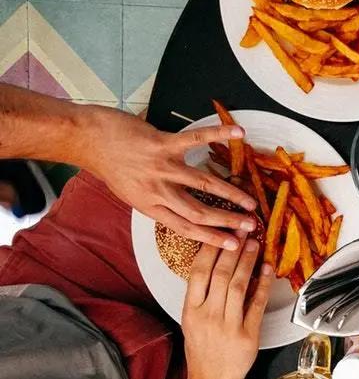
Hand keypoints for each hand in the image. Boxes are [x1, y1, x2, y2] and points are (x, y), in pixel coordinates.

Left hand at [80, 106, 257, 249]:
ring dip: (231, 193)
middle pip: (199, 212)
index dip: (212, 238)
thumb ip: (157, 201)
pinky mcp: (162, 144)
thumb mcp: (131, 193)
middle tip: (250, 226)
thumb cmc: (109, 165)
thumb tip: (181, 209)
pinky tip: (238, 133)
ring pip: (203, 184)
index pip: (186, 228)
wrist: (87, 140)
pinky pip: (196, 140)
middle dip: (228, 221)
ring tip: (250, 201)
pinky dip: (218, 135)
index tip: (233, 245)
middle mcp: (157, 191)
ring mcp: (161, 167)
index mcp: (150, 206)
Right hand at [181, 238, 271, 378]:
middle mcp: (208, 315)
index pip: (198, 272)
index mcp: (191, 310)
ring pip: (239, 286)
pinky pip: (257, 304)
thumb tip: (218, 263)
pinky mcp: (248, 335)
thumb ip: (202, 294)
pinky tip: (268, 270)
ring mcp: (228, 325)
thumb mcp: (192, 320)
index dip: (210, 249)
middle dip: (233, 249)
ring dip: (248, 262)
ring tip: (254, 244)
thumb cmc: (202, 348)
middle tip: (242, 230)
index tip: (220, 232)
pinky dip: (264, 285)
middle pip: (221, 275)